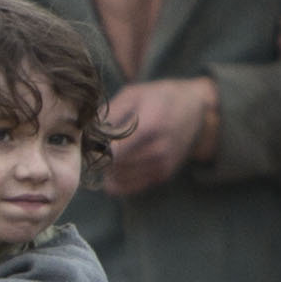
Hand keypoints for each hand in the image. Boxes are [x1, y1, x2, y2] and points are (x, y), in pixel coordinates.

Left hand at [96, 74, 219, 194]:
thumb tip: (83, 131)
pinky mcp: (163, 174)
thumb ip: (108, 114)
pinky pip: (130, 186)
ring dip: (108, 169)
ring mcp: (162, 165)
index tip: (89, 142)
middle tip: (95, 146)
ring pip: (119, 179)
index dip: (95, 150)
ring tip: (108, 151)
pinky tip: (117, 163)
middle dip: (100, 158)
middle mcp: (158, 150)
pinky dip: (118, 178)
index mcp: (150, 127)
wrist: (196, 108)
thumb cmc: (159, 97)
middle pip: (114, 167)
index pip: (113, 152)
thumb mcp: (132, 95)